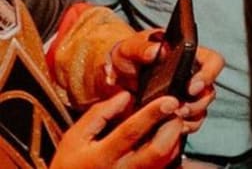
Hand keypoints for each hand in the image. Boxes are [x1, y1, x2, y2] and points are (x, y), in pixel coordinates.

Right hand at [50, 91, 183, 168]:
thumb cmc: (71, 165)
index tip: (170, 100)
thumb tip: (126, 96)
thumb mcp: (75, 138)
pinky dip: (172, 150)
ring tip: (171, 122)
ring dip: (175, 137)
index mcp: (101, 157)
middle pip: (159, 150)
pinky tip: (166, 138)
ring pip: (168, 159)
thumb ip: (99, 115)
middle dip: (173, 127)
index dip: (153, 113)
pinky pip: (167, 166)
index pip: (131, 131)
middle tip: (175, 111)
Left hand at [106, 31, 223, 133]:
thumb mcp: (127, 49)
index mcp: (189, 55)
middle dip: (197, 103)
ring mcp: (187, 97)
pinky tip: (165, 127)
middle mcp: (193, 76)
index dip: (209, 75)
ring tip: (171, 117)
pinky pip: (190, 124)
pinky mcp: (178, 113)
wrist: (114, 82)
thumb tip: (156, 51)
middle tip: (179, 109)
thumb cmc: (125, 59)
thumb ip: (140, 48)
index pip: (214, 62)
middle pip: (210, 91)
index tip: (191, 87)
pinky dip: (181, 128)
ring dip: (190, 117)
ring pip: (202, 110)